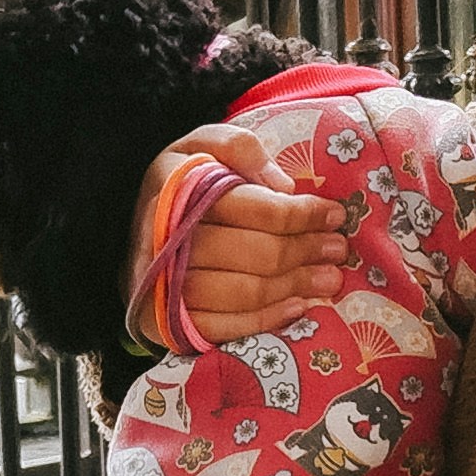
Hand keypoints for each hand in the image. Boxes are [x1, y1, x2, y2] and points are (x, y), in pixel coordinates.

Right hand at [133, 124, 344, 338]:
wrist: (136, 233)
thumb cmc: (183, 185)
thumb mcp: (203, 146)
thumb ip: (238, 148)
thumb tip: (283, 186)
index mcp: (176, 187)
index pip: (251, 206)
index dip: (300, 213)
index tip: (335, 215)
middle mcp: (166, 238)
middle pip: (253, 254)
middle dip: (305, 251)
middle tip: (338, 251)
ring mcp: (162, 286)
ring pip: (244, 293)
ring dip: (294, 287)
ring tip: (329, 280)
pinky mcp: (164, 323)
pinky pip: (223, 328)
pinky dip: (264, 321)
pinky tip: (296, 308)